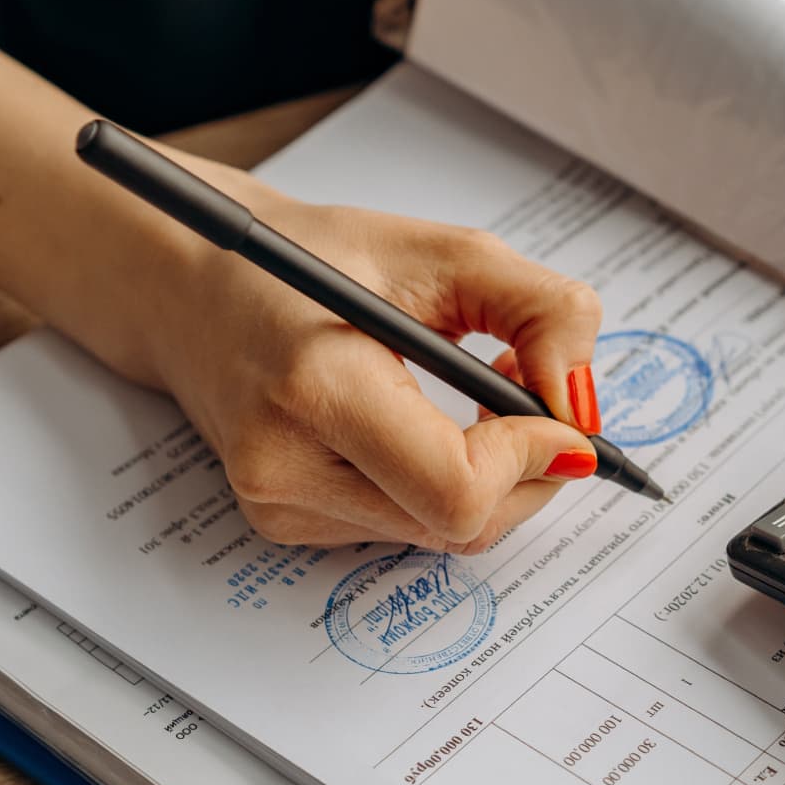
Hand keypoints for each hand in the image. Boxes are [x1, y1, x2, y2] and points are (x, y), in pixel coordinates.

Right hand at [131, 172, 604, 552]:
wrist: (201, 283)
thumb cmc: (318, 256)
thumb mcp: (446, 252)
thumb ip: (541, 313)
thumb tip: (583, 406)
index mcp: (317, 386)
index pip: (457, 488)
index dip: (532, 459)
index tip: (563, 416)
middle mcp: (286, 466)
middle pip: (462, 524)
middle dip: (527, 468)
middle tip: (527, 390)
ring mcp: (279, 505)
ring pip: (443, 532)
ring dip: (491, 475)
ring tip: (477, 391)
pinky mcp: (283, 522)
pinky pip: (407, 525)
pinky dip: (445, 483)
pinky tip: (430, 423)